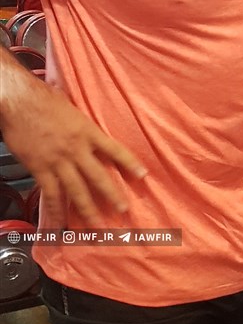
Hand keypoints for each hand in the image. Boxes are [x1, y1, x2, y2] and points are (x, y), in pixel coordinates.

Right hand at [1, 79, 146, 226]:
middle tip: (123, 211)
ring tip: (98, 226)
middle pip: (99, 176)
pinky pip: (51, 194)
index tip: (143, 176)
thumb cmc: (43, 98)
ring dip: (88, 210)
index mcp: (87, 131)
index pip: (115, 150)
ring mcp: (58, 161)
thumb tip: (88, 127)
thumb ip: (82, 122)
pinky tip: (60, 223)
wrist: (18, 100)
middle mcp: (76, 149)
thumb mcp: (72, 106)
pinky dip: (56, 210)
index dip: (130, 164)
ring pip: (77, 190)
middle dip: (112, 195)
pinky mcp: (40, 168)